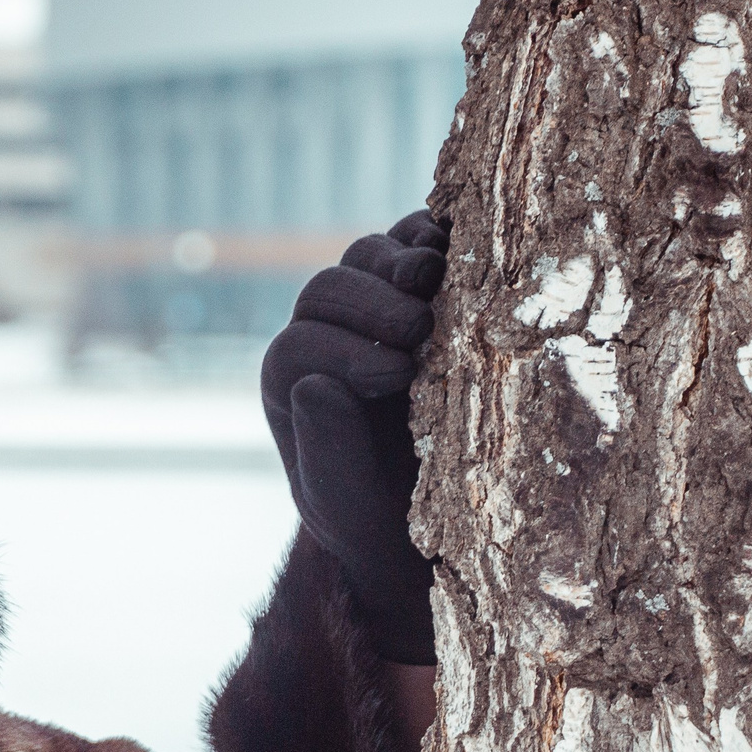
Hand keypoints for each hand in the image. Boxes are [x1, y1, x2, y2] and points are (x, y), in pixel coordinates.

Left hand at [261, 211, 449, 665]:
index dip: (344, 355)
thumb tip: (316, 385)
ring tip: (435, 279)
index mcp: (290, 382)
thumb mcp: (343, 501)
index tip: (397, 378)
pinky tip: (460, 245)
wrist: (418, 514)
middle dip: (371, 304)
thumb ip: (325, 450)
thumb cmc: (375, 515)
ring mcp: (370, 304)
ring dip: (401, 261)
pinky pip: (415, 241)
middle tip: (418, 328)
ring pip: (367, 257)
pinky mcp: (419, 286)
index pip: (299, 346)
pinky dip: (435, 235)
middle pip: (327, 290)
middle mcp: (322, 335)